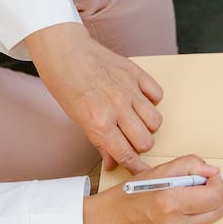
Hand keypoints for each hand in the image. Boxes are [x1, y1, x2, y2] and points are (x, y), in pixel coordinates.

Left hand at [25, 23, 162, 172]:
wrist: (65, 52)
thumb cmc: (66, 85)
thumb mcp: (78, 119)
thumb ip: (99, 143)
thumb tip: (112, 163)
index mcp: (99, 123)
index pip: (126, 154)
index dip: (136, 167)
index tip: (141, 171)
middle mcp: (117, 107)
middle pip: (146, 141)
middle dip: (140, 145)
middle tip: (131, 139)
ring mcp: (129, 89)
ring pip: (156, 121)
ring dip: (148, 125)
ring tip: (136, 120)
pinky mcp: (136, 74)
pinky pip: (157, 95)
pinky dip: (152, 101)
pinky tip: (140, 100)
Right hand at [83, 156, 222, 223]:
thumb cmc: (126, 197)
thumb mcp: (155, 171)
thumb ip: (188, 166)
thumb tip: (210, 170)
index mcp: (170, 202)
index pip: (215, 195)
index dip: (216, 182)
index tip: (209, 176)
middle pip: (219, 210)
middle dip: (215, 194)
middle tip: (203, 185)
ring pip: (211, 219)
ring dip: (204, 206)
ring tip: (185, 198)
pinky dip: (193, 218)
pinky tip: (176, 212)